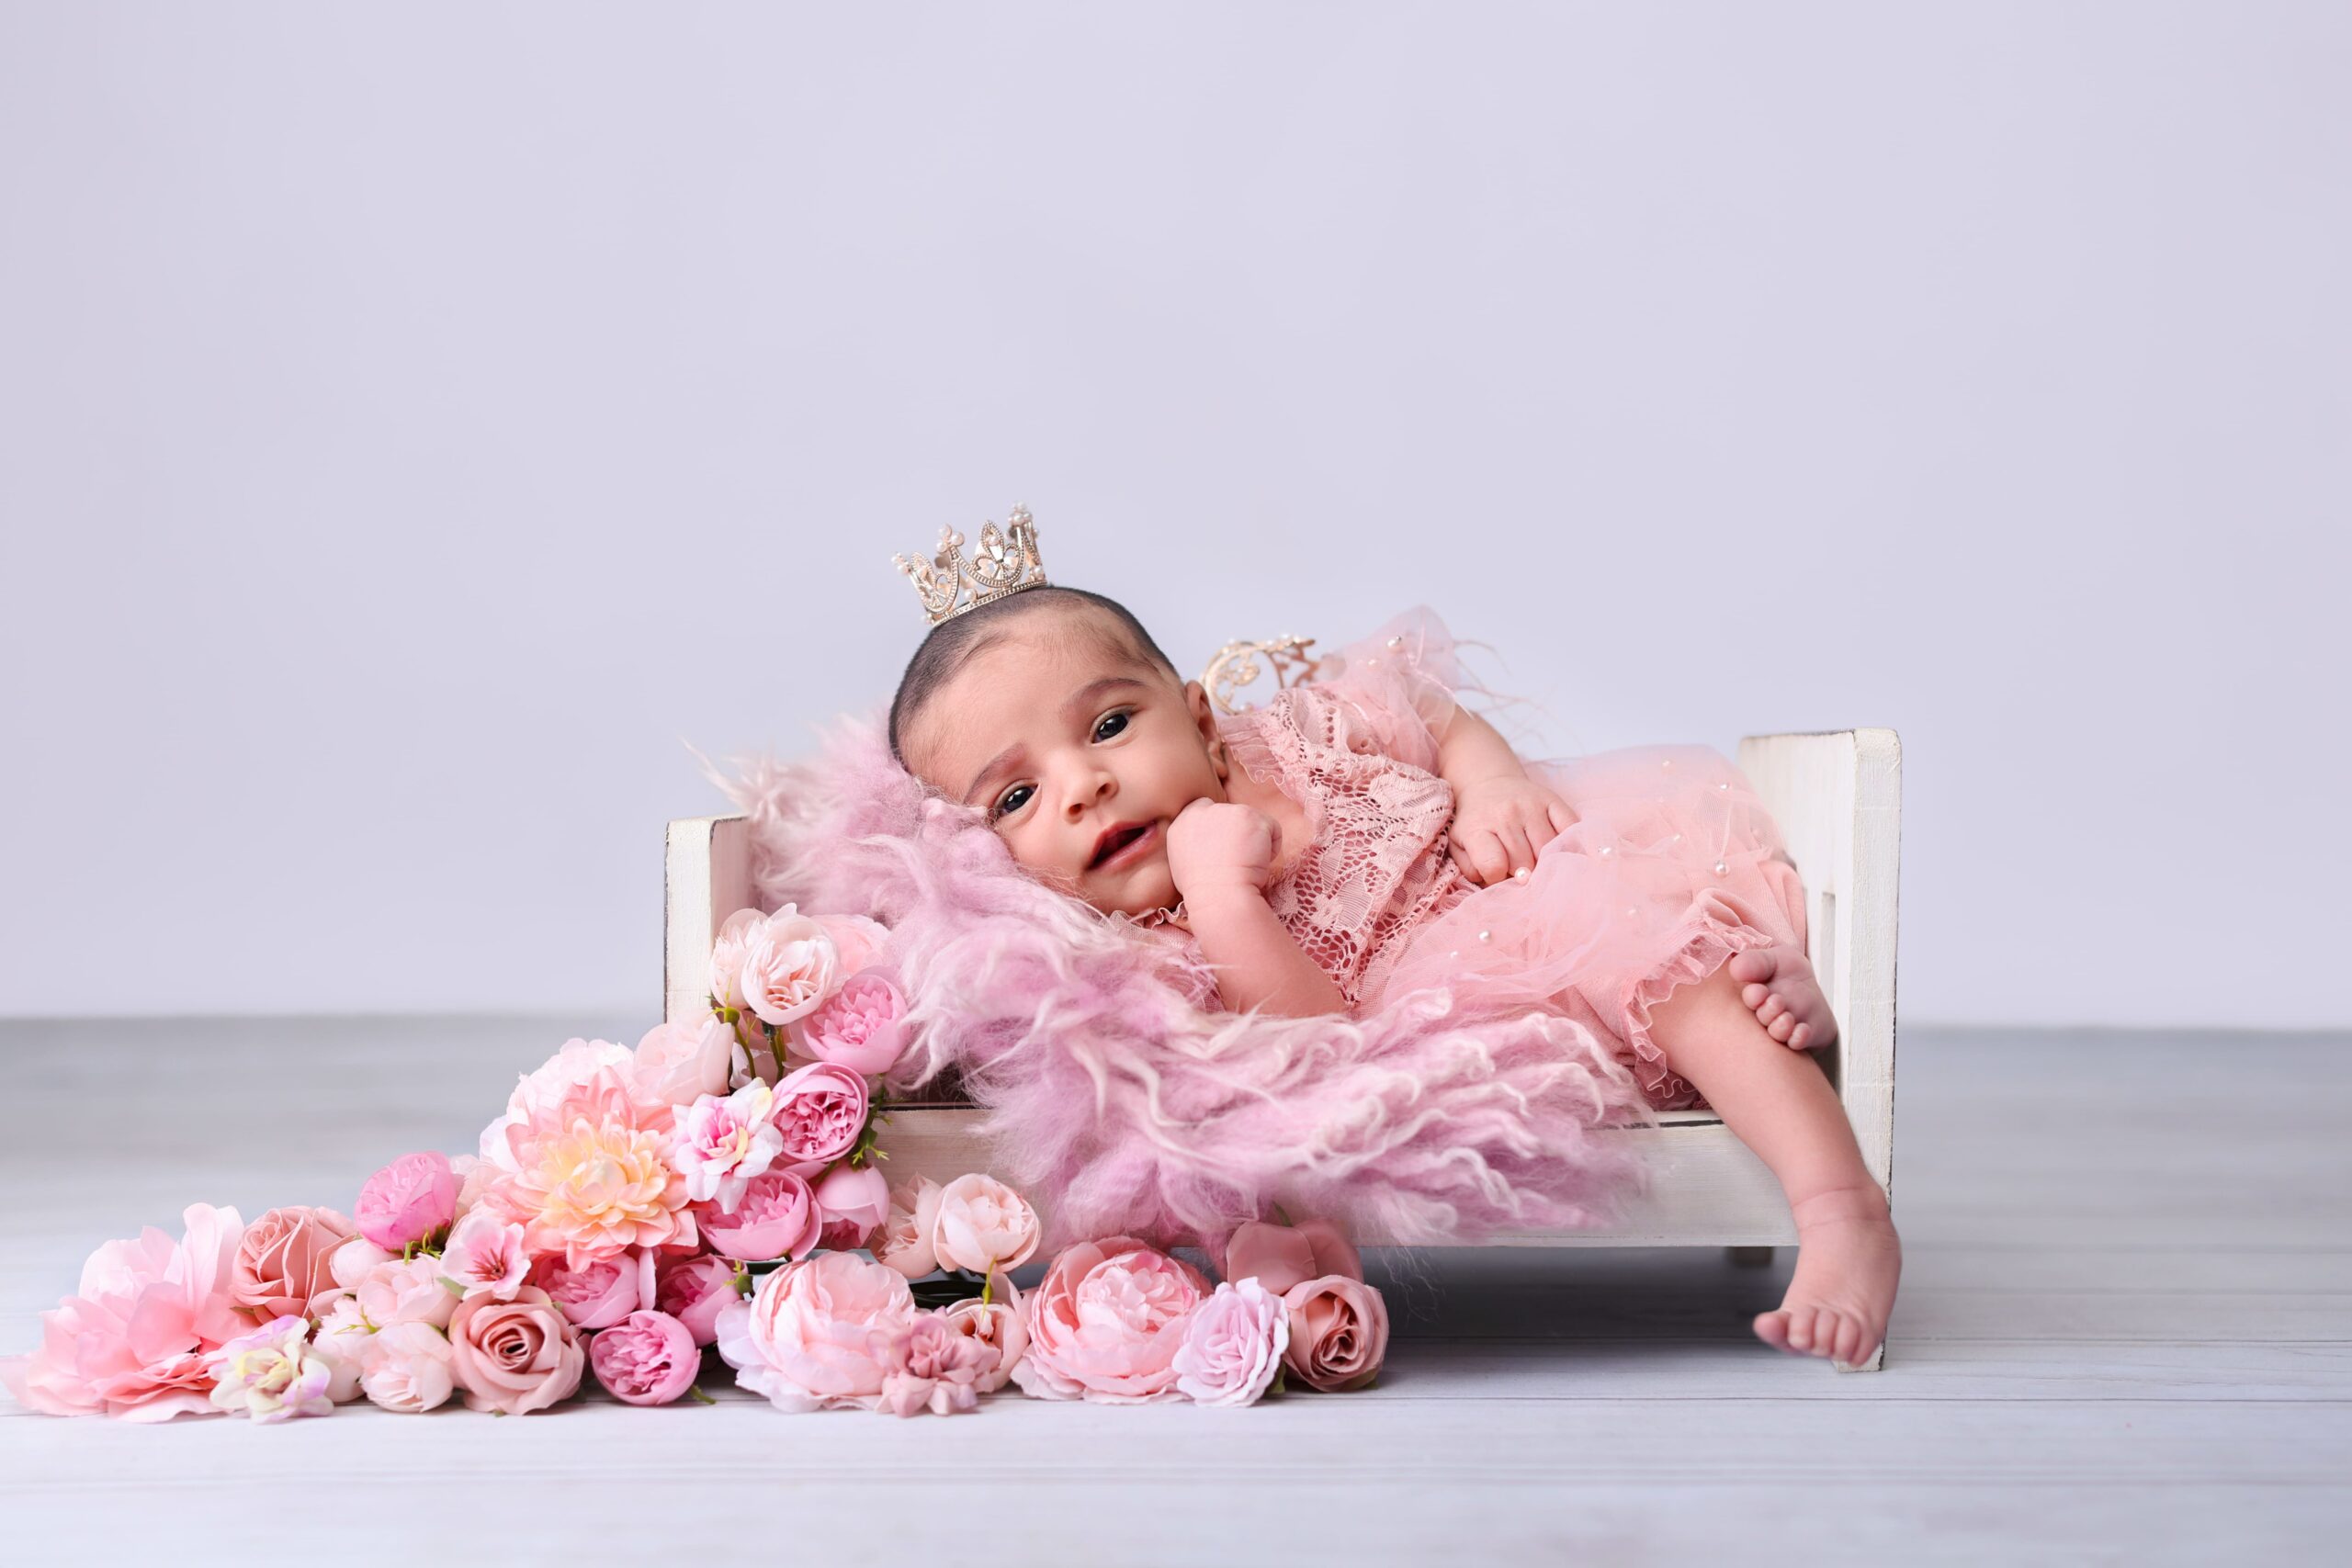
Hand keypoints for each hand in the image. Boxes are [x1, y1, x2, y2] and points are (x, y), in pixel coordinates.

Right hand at [1165, 798, 1280, 901]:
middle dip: (1238, 834)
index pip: (1203, 808)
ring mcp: (1227, 811)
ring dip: (1254, 842)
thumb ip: (1194, 845)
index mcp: (1182, 823)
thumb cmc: (1204, 893)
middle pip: (1231, 815)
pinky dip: (1271, 848)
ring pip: (1252, 822)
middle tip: (1237, 861)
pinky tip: (1257, 864)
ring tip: (1244, 865)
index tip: (1225, 845)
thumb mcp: (1184, 864)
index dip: (1220, 825)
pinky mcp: (1250, 815)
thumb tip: (1211, 846)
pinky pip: (1272, 829)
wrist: (1219, 896)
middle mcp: (1202, 811)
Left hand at [1447, 772, 1577, 886]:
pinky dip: (1569, 844)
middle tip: (1519, 870)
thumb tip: (1495, 884)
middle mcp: (1505, 815)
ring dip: (1544, 863)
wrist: (1489, 784)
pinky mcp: (1552, 800)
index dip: (1498, 879)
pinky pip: (1570, 828)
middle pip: (1524, 863)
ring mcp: (1531, 806)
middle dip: (1522, 874)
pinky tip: (1560, 852)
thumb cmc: (1476, 823)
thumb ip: (1472, 869)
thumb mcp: (1459, 845)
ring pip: (1547, 850)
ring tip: (1537, 863)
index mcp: (1478, 828)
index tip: (1498, 875)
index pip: (1493, 866)